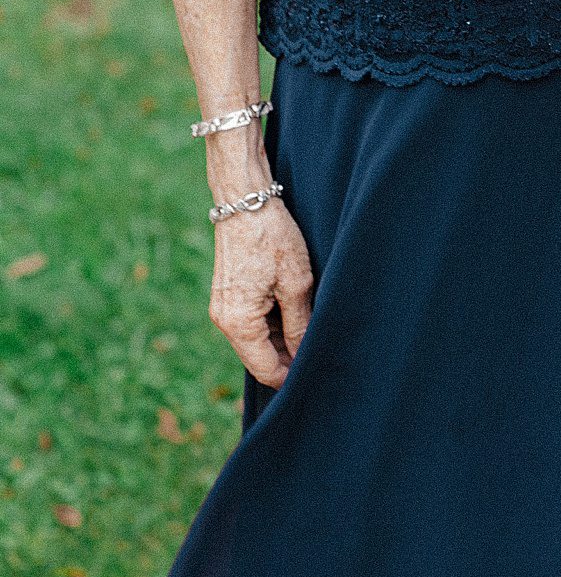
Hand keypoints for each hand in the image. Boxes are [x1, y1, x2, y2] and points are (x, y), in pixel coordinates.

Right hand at [209, 200, 313, 388]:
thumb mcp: (296, 284)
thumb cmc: (272, 238)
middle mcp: (224, 320)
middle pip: (259, 357)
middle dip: (288, 358)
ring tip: (312, 327)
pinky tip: (295, 311)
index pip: (265, 369)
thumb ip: (299, 325)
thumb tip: (304, 356)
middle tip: (321, 350)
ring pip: (256, 339)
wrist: (246, 200)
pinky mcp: (228, 294)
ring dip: (282, 339)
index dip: (291, 376)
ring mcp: (224, 307)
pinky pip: (251, 321)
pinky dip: (272, 322)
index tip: (317, 372)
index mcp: (238, 323)